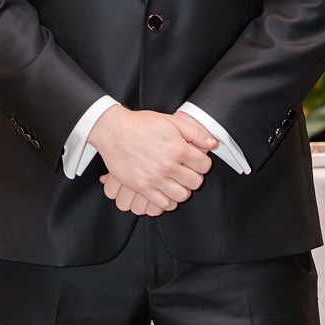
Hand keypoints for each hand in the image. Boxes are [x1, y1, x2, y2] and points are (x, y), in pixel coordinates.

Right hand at [86, 105, 213, 211]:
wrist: (112, 131)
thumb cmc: (140, 124)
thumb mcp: (170, 121)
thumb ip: (195, 132)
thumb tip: (212, 144)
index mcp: (177, 148)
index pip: (205, 165)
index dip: (201, 162)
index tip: (194, 160)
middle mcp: (168, 165)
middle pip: (195, 182)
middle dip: (193, 176)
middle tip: (184, 170)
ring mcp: (154, 178)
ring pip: (182, 195)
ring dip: (182, 189)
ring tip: (175, 181)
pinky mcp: (142, 187)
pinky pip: (163, 204)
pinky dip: (168, 200)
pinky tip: (165, 190)